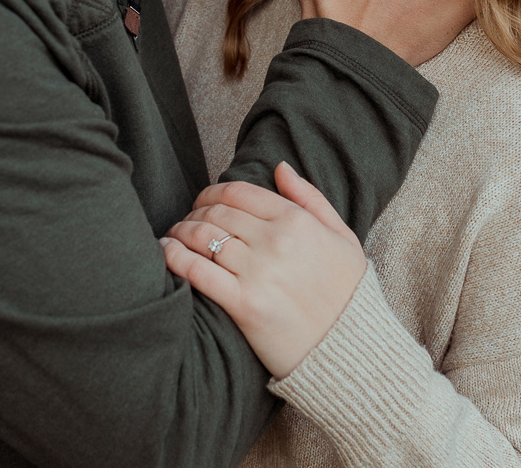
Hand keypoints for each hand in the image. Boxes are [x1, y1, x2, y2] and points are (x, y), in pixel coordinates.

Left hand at [160, 162, 366, 378]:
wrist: (354, 353)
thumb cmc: (349, 295)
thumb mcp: (343, 239)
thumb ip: (310, 199)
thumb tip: (280, 167)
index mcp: (297, 222)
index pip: (237, 192)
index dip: (211, 193)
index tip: (202, 202)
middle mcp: (276, 242)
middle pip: (215, 212)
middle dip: (193, 213)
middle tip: (186, 222)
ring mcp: (259, 272)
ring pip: (202, 236)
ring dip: (180, 232)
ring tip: (173, 237)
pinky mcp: (244, 304)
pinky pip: (197, 270)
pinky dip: (174, 256)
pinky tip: (165, 252)